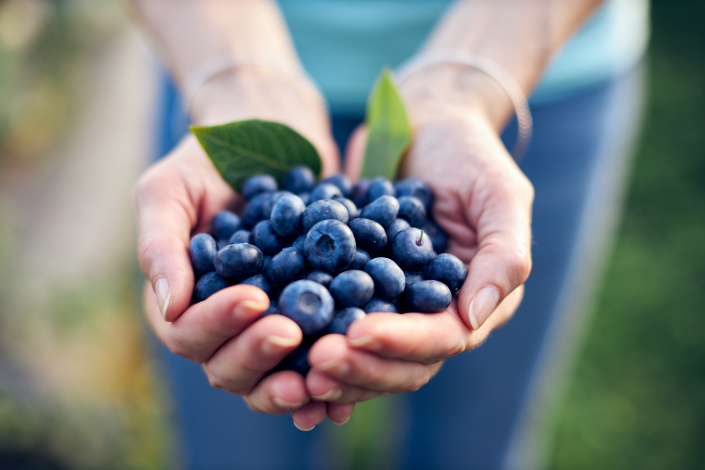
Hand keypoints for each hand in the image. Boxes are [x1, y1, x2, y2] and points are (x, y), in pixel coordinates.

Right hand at [135, 69, 351, 429]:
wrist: (270, 138)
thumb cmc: (206, 162)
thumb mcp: (170, 190)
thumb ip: (159, 245)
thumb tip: (169, 308)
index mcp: (181, 302)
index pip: (188, 333)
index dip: (218, 323)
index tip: (254, 299)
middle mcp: (221, 324)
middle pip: (229, 367)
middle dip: (258, 354)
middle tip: (291, 332)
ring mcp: (265, 326)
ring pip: (271, 375)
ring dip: (292, 381)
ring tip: (320, 372)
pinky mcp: (308, 319)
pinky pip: (314, 357)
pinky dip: (328, 372)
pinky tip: (349, 374)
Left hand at [305, 99, 532, 404]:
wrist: (425, 124)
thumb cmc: (471, 153)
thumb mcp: (502, 195)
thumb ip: (504, 256)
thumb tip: (473, 318)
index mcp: (476, 301)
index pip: (442, 338)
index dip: (401, 343)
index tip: (357, 335)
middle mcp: (434, 313)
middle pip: (400, 362)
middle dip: (359, 365)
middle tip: (315, 361)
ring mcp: (392, 303)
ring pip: (363, 352)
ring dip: (330, 363)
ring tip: (291, 360)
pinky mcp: (356, 287)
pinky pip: (332, 317)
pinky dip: (308, 332)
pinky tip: (274, 334)